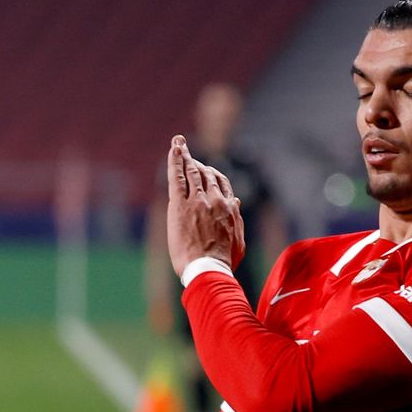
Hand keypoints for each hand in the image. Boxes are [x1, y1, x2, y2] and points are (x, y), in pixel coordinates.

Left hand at [165, 136, 245, 274]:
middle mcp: (215, 199)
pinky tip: (173, 149)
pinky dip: (175, 160)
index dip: (213, 173)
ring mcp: (197, 200)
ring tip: (178, 144)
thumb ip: (236, 218)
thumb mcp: (238, 240)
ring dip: (185, 156)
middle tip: (186, 151)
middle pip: (206, 174)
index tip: (206, 168)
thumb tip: (235, 200)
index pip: (221, 183)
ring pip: (191, 172)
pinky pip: (177, 176)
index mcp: (229, 207)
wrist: (208, 267)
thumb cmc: (223, 261)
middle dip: (196, 161)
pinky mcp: (180, 204)